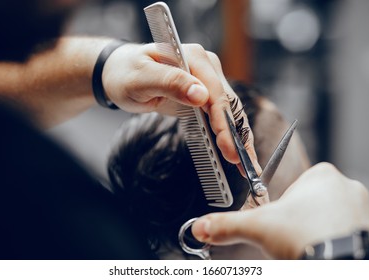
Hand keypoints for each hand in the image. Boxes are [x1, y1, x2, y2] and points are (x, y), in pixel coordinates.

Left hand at [102, 43, 259, 171]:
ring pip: (229, 112)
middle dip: (237, 135)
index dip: (223, 121)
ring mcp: (207, 81)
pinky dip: (229, 135)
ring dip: (239, 138)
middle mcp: (206, 67)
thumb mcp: (141, 78)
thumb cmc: (126, 74)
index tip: (228, 146)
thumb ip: (171, 82)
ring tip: (247, 165)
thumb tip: (200, 95)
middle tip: (243, 164)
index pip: (215, 92)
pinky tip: (235, 151)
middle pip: (228, 104)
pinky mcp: (203, 95)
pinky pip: (220, 116)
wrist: (121, 74)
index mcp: (193, 57)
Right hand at [192, 163, 368, 258]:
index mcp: (320, 176)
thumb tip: (202, 227)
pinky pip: (347, 231)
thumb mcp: (259, 229)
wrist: (340, 264)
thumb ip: (227, 225)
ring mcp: (362, 208)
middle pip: (311, 205)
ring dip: (317, 232)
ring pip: (329, 219)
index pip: (293, 188)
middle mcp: (346, 187)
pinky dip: (335, 241)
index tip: (281, 225)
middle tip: (294, 238)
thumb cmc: (308, 239)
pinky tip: (326, 251)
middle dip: (299, 223)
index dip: (283, 210)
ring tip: (311, 246)